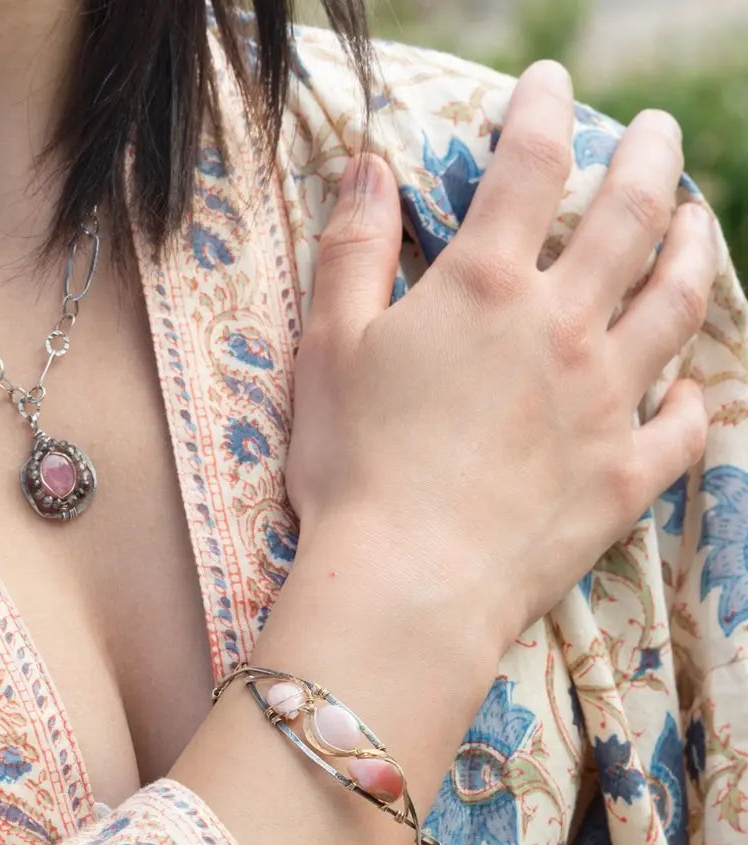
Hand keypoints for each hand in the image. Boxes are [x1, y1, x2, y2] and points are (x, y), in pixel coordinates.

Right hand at [286, 59, 719, 651]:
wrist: (407, 581)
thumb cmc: (353, 463)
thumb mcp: (328, 346)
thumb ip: (353, 249)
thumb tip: (368, 164)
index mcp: (486, 288)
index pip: (528, 167)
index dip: (541, 110)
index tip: (548, 80)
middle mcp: (563, 328)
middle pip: (629, 218)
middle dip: (648, 159)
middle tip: (655, 131)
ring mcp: (605, 402)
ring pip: (679, 305)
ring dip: (695, 251)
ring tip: (697, 222)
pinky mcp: (623, 475)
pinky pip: (683, 425)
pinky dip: (696, 397)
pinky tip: (696, 385)